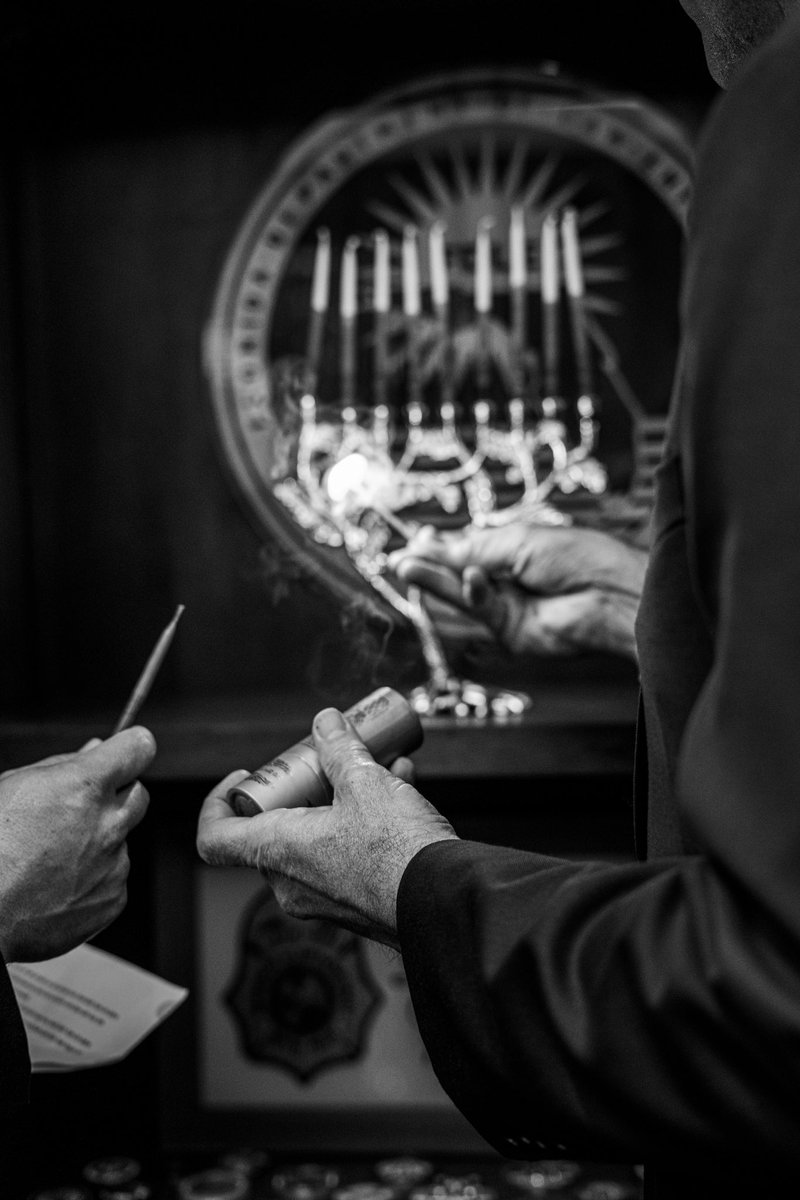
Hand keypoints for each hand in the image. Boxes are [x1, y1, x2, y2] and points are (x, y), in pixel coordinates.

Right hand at [0, 728, 155, 962]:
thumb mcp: (16, 786)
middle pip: (138, 794)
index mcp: (85, 786)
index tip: (129, 751)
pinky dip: (94, 878)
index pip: (138, 749)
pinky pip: (114, 877)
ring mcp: (115, 863)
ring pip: (122, 839)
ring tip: (53, 857)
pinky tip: (59, 883)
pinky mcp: (114, 897)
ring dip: (99, 841)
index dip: (132, 748)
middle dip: (116, 797)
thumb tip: (95, 749)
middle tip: (78, 811)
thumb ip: (64, 764)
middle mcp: (108, 823)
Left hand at [196, 710, 456, 948]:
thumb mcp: (366, 782)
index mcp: (279, 852)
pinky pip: (344, 855)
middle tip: (324, 760)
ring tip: (377, 764)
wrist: (445, 901)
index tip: (245, 776)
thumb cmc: (397, 848)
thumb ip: (340, 749)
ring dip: (340, 796)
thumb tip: (326, 723)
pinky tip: (400, 785)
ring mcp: (323, 898)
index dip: (218, 802)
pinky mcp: (355, 903)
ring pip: (315, 837)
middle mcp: (292, 882)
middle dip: (301, 786)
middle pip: (274, 828)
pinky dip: (362, 821)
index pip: (216, 838)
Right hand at [390, 522, 646, 660]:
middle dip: (430, 564)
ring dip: (434, 580)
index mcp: (516, 550)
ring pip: (463, 594)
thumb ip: (471, 551)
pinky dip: (473, 593)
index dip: (441, 546)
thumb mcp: (517, 542)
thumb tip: (430, 549)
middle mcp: (510, 580)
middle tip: (399, 558)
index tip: (416, 539)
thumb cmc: (578, 557)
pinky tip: (472, 579)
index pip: (469, 549)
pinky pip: (481, 610)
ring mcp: (510, 607)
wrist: (612, 594)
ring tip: (405, 565)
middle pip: (459, 573)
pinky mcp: (512, 632)